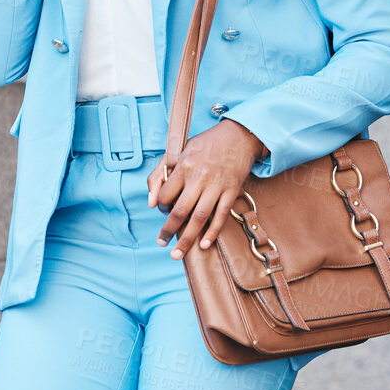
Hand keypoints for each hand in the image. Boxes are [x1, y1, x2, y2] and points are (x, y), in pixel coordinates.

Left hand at [147, 120, 263, 258]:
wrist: (238, 136)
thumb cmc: (205, 145)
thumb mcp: (178, 151)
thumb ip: (159, 175)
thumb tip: (151, 202)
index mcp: (183, 166)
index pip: (166, 195)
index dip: (161, 206)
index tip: (163, 211)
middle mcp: (199, 177)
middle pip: (180, 211)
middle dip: (168, 231)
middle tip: (160, 243)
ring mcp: (217, 185)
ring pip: (199, 218)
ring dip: (187, 239)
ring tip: (177, 253)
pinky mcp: (232, 191)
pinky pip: (221, 216)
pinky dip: (212, 232)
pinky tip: (204, 244)